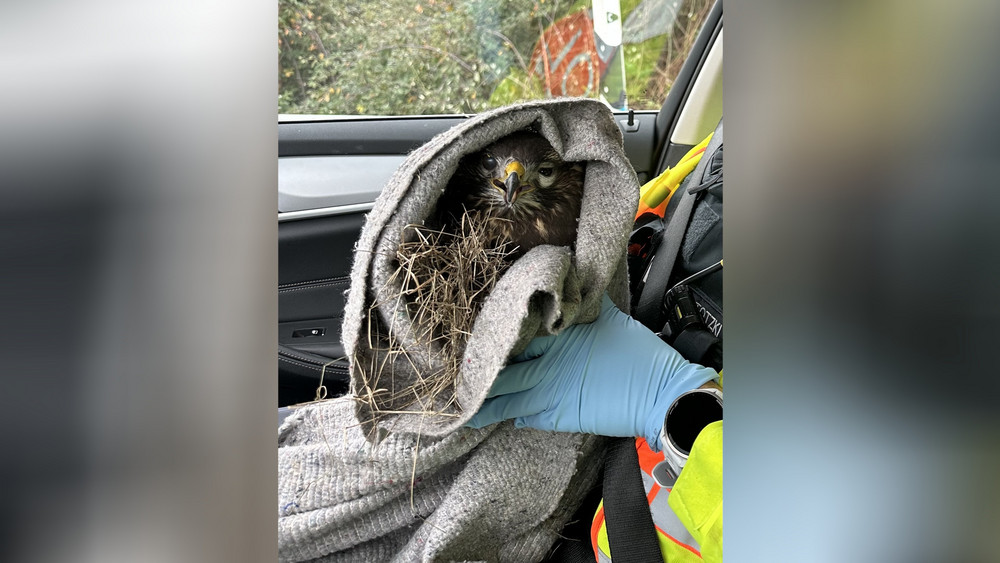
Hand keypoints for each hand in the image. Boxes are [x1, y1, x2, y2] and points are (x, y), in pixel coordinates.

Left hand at [467, 295, 718, 448]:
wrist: (660, 395)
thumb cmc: (638, 355)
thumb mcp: (609, 317)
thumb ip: (584, 301)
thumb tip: (571, 277)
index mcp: (558, 337)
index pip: (515, 335)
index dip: (494, 337)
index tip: (473, 337)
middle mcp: (547, 365)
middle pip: (502, 368)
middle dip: (480, 370)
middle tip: (455, 369)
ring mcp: (550, 394)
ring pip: (505, 397)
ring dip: (483, 399)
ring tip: (459, 398)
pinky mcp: (558, 417)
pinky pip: (522, 416)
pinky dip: (506, 414)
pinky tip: (488, 415)